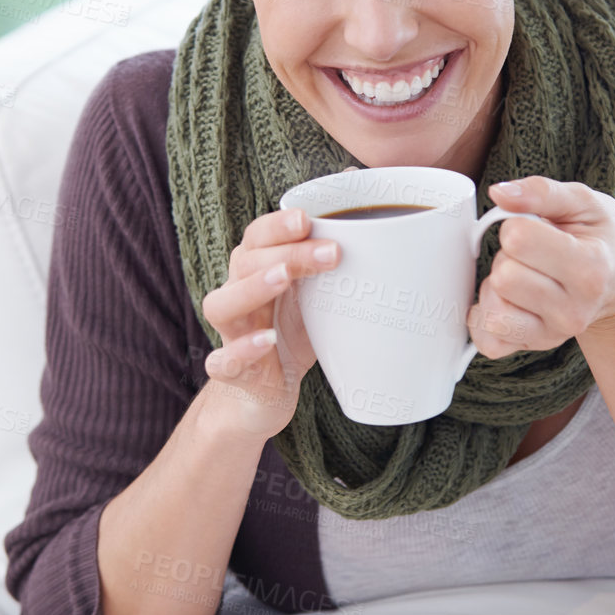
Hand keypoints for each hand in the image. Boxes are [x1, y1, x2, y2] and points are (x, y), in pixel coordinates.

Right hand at [200, 207, 337, 440]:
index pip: (257, 238)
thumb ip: (335, 276)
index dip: (277, 226)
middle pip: (245, 262)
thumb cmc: (290, 338)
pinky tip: (266, 340)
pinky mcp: (230, 373)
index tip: (308, 218)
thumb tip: (392, 249)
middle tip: (332, 252)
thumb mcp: (315, 302)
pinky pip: (223, 360)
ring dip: (253, 287)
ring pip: (222, 304)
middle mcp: (238, 298)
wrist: (261, 396)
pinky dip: (242, 350)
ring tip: (284, 276)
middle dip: (288, 252)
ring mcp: (231, 335)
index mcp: (255, 273)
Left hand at [466, 176, 614, 358]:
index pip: (518, 239)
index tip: (534, 227)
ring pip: (493, 311)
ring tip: (522, 275)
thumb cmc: (599, 237)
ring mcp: (554, 333)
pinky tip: (505, 300)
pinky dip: (485, 318)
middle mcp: (574, 309)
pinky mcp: (535, 346)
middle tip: (530, 254)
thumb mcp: (583, 202)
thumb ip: (540, 192)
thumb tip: (499, 192)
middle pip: (503, 277)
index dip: (516, 225)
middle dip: (507, 256)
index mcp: (590, 268)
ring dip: (496, 287)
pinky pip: (488, 341)